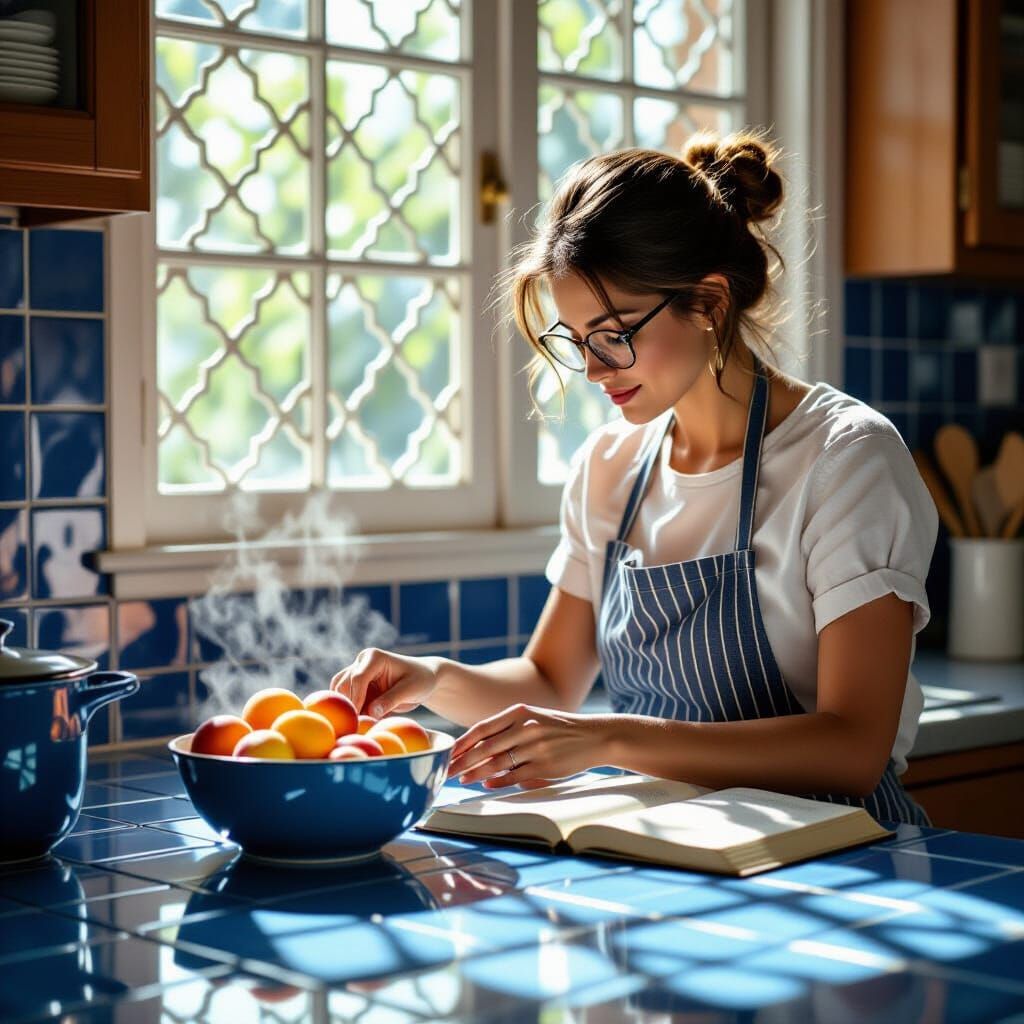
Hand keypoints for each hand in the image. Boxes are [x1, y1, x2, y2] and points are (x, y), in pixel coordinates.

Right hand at [330, 648, 440, 716]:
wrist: (423, 678)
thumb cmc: (420, 681)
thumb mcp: (410, 690)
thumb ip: (391, 700)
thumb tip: (371, 713)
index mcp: (375, 657)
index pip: (358, 678)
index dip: (356, 699)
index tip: (359, 718)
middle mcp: (362, 662)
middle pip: (344, 685)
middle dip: (349, 705)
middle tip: (357, 726)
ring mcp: (356, 672)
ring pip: (339, 691)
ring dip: (346, 708)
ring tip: (358, 724)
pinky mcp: (356, 685)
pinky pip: (344, 698)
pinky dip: (349, 709)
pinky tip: (358, 721)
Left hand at [446, 703, 613, 789]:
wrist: (595, 736)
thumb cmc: (559, 728)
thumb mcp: (533, 718)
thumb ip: (508, 729)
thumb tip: (478, 746)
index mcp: (520, 712)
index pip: (482, 728)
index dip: (461, 742)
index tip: (446, 753)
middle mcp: (525, 728)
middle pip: (485, 747)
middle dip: (462, 761)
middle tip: (445, 770)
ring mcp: (535, 748)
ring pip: (497, 763)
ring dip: (475, 773)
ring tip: (461, 779)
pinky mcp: (544, 767)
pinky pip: (514, 776)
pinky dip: (497, 781)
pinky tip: (485, 784)